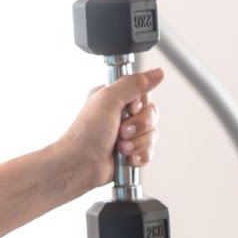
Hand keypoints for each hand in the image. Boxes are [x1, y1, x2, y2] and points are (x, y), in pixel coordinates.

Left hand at [55, 67, 163, 191]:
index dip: (140, 103)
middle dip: (140, 125)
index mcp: (113, 98)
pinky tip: (127, 157)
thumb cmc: (86, 133)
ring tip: (121, 147)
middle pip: (151, 114)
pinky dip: (140, 155)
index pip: (143, 93)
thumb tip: (157, 73)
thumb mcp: (109, 98)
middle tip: (122, 131)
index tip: (130, 109)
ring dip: (138, 142)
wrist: (80, 164)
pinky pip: (149, 151)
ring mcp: (125, 135)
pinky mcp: (130, 152)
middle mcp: (119, 115)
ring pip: (152, 134)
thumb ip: (134, 83)